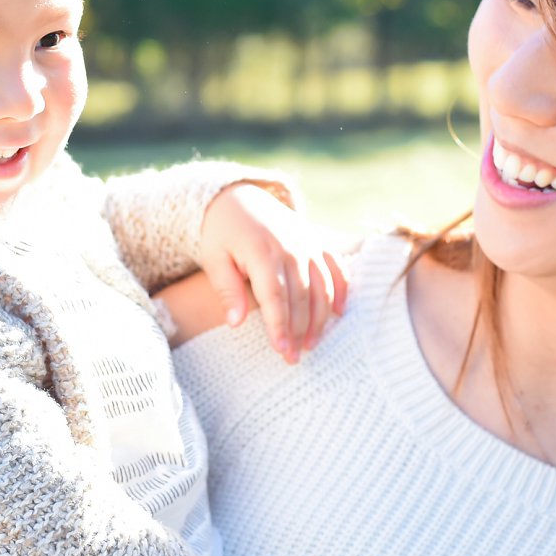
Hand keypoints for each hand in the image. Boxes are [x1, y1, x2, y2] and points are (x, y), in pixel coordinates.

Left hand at [197, 183, 347, 363]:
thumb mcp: (213, 258)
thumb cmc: (222, 234)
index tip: (281, 350)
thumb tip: (235, 323)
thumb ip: (226, 289)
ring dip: (320, 319)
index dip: (279, 326)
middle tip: (293, 358)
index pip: (275, 296)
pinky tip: (339, 315)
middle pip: (301, 297)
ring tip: (311, 345)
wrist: (240, 197)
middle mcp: (291, 247)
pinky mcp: (318, 242)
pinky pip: (336, 268)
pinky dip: (341, 291)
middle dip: (299, 330)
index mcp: (262, 251)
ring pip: (322, 287)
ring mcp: (308, 243)